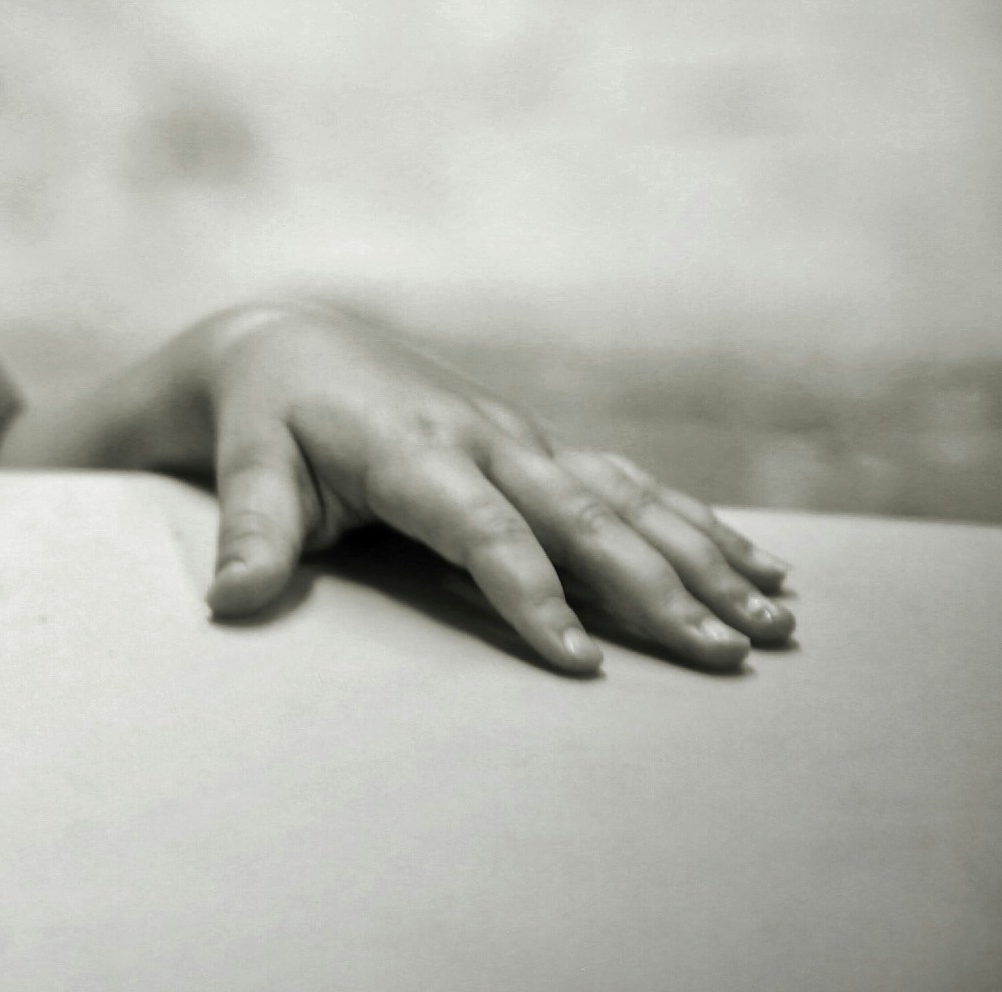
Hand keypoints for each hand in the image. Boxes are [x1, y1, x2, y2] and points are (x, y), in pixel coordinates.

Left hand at [193, 306, 795, 673]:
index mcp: (411, 449)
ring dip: (703, 561)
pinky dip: (699, 526)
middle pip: (581, 519)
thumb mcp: (246, 466)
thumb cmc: (264, 418)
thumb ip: (249, 533)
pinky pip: (634, 487)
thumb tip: (226, 603)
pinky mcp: (543, 447)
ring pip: (628, 502)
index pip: (482, 530)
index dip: (530, 593)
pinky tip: (764, 569)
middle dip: (656, 586)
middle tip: (723, 654)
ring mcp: (523, 439)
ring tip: (775, 625)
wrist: (289, 342)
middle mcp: (484, 438)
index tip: (580, 660)